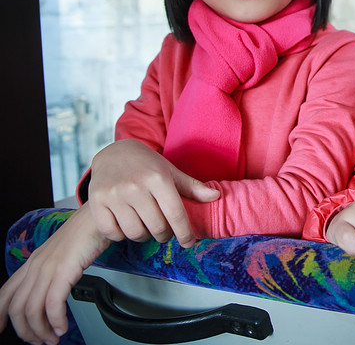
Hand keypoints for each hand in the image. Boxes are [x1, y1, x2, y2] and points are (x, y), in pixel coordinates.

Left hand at [0, 205, 109, 344]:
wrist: (98, 216)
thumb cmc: (86, 234)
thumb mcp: (61, 254)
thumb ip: (52, 271)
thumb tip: (52, 293)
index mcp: (32, 263)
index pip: (5, 293)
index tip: (1, 329)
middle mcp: (35, 267)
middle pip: (16, 307)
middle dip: (25, 331)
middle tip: (39, 341)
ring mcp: (48, 268)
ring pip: (32, 309)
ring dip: (41, 330)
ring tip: (53, 338)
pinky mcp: (64, 271)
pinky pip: (53, 304)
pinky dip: (56, 320)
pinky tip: (63, 327)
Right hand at [88, 139, 219, 246]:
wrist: (113, 153)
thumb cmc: (147, 165)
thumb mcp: (170, 172)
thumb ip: (192, 187)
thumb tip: (216, 197)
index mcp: (157, 178)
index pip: (176, 214)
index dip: (185, 233)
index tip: (189, 243)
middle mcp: (135, 186)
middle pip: (157, 227)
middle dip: (165, 235)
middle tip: (164, 232)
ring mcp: (114, 195)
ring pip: (135, 233)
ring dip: (144, 236)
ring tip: (146, 226)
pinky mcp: (96, 202)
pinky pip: (113, 232)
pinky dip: (121, 235)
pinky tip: (127, 224)